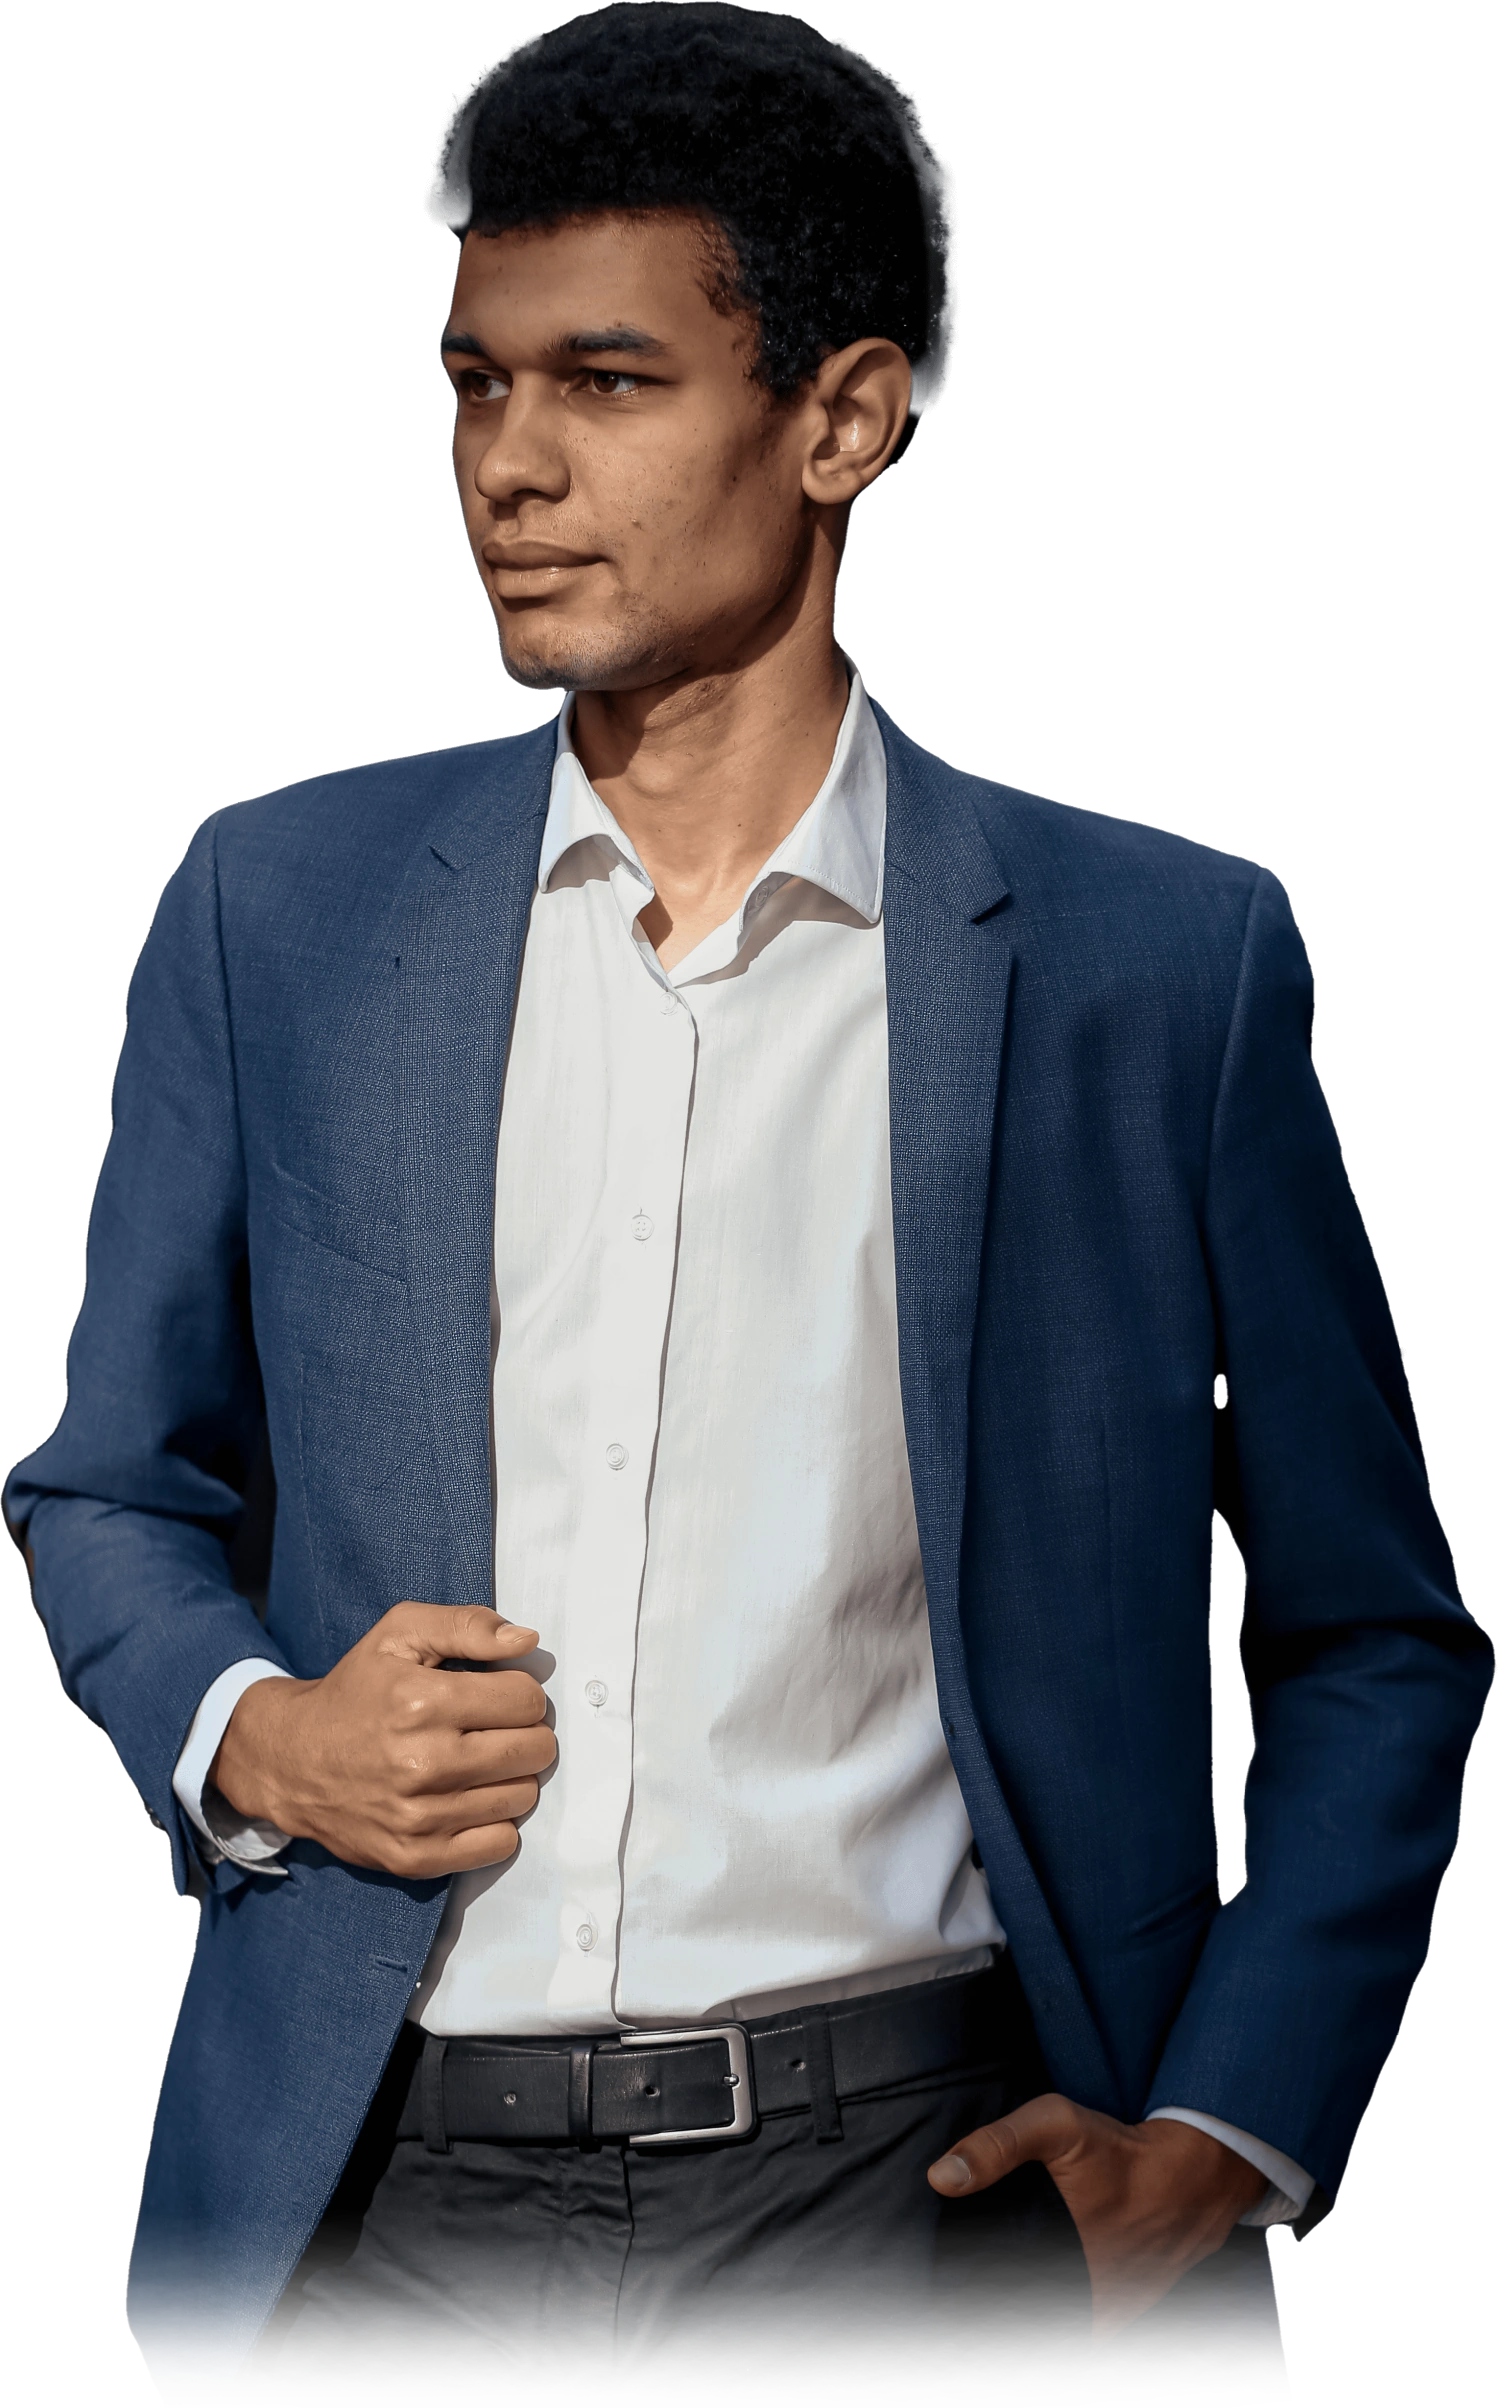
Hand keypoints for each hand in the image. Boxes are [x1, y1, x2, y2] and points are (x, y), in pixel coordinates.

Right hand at [209, 1602, 555, 1876]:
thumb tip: (527, 1640)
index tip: (497, 1694)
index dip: (519, 1691)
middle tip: (493, 1728)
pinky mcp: (417, 1857)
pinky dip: (495, 1820)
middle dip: (525, 1732)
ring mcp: (420, 1818)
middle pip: (535, 1750)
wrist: (291, 1760)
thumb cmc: (355, 1692)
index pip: (527, 1700)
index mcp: (422, 1702)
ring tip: (477, 1761)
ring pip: (523, 1795)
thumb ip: (466, 1625)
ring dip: (511, 1776)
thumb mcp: (399, 1634)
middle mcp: (424, 1764)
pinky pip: (500, 1843)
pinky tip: (469, 1797)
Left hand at [927, 2094, 1268, 2353]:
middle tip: (966, 2284)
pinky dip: (1058, 2320)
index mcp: (1057, 2258)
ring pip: (1049, 2332)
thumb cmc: (1122, 2153)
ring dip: (1026, 2318)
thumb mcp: (1058, 2125)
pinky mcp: (1119, 2317)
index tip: (948, 2276)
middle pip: (1018, 2320)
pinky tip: (1041, 2297)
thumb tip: (940, 2177)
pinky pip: (1079, 2333)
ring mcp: (1103, 2315)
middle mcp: (1080, 2298)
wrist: (1195, 2180)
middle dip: (991, 2308)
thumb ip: (999, 2145)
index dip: (967, 2291)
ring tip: (997, 2295)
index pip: (994, 2296)